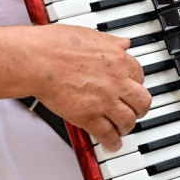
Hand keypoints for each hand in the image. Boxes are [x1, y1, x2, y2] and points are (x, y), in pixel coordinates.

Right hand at [33, 24, 150, 151]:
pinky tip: (112, 144)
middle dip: (139, 108)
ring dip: (127, 126)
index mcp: (118, 59)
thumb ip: (110, 42)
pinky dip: (112, 142)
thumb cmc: (56, 45)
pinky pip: (108, 134)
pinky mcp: (89, 117)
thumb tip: (123, 43)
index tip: (132, 88)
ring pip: (128, 120)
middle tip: (135, 111)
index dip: (136, 84)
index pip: (140, 76)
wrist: (38, 60)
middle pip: (142, 101)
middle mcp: (116, 81)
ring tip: (122, 128)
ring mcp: (104, 100)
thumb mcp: (90, 35)